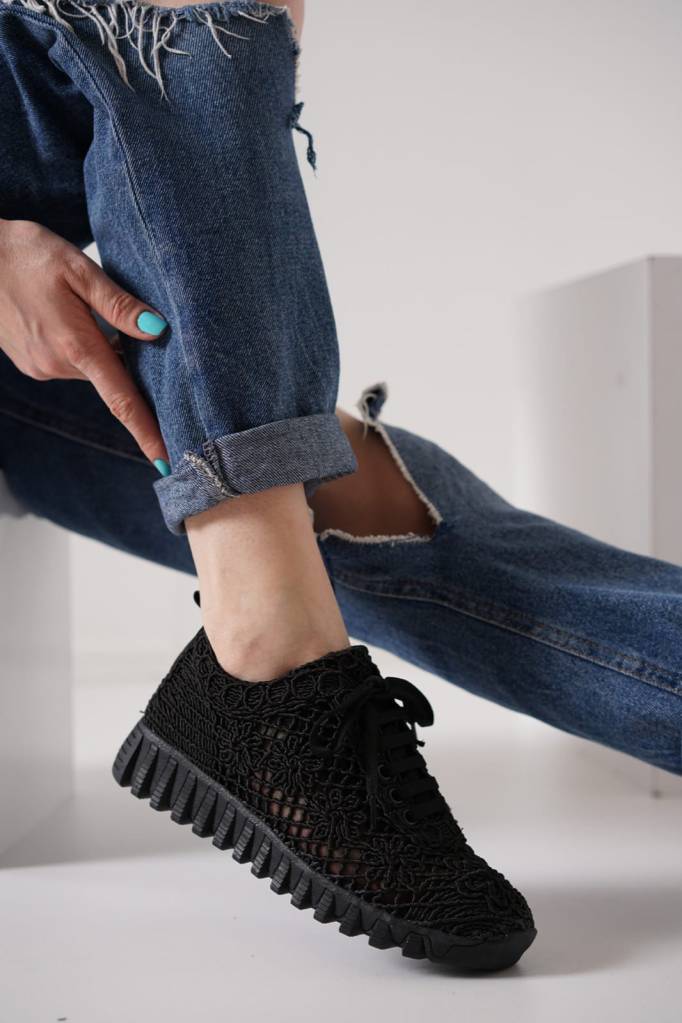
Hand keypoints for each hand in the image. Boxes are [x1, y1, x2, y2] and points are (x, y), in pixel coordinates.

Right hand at [0, 218, 168, 467]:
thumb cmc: (25, 255)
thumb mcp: (78, 269)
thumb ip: (118, 304)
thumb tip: (158, 329)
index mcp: (76, 347)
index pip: (122, 401)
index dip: (147, 432)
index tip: (167, 461)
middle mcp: (58, 366)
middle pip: (113, 382)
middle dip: (135, 372)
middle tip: (152, 345)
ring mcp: (41, 367)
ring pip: (93, 370)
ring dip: (107, 355)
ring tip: (100, 316)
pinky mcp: (31, 363)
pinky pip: (72, 364)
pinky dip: (86, 351)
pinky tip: (77, 320)